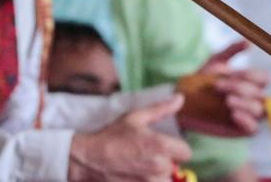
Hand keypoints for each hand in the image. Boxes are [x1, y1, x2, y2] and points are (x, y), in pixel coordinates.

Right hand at [68, 94, 191, 181]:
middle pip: (174, 169)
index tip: (166, 148)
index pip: (186, 153)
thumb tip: (180, 98)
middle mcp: (159, 168)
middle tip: (146, 158)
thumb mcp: (135, 118)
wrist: (84, 160)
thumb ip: (161, 109)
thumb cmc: (110, 137)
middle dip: (164, 164)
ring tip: (139, 170)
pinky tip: (133, 177)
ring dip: (155, 177)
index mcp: (162, 147)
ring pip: (163, 181)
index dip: (177, 150)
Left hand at [177, 41, 268, 136]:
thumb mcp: (215, 62)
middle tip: (218, 86)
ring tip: (228, 101)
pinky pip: (253, 128)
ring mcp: (247, 115)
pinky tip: (234, 114)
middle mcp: (252, 98)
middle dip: (241, 89)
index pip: (264, 78)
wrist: (182, 103)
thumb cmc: (201, 81)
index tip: (228, 74)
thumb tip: (250, 42)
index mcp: (251, 82)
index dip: (249, 76)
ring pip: (260, 110)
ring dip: (245, 104)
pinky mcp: (239, 130)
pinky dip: (246, 120)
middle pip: (261, 94)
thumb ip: (232, 50)